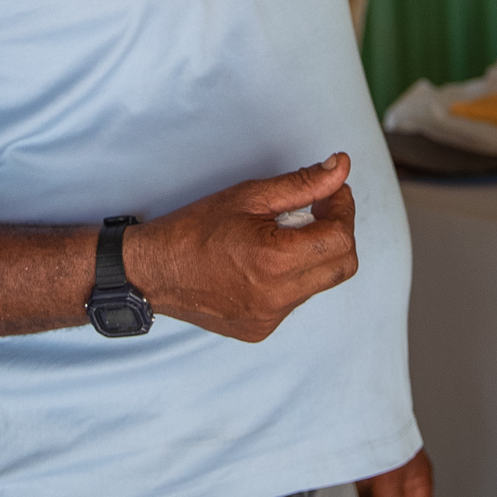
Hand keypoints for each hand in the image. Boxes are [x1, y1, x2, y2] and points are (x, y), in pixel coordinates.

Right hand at [126, 155, 359, 342]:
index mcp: (274, 261)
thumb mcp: (249, 196)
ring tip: (282, 234)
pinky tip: (266, 260)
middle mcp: (276, 298)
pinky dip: (293, 276)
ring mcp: (270, 318)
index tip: (331, 191)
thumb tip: (341, 168)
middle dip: (339, 232)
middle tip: (319, 209)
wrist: (153, 272)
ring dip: (315, 254)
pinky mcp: (261, 329)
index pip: (341, 238)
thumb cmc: (195, 229)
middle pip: (342, 266)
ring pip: (320, 283)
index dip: (343, 209)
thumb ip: (302, 184)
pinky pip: (296, 299)